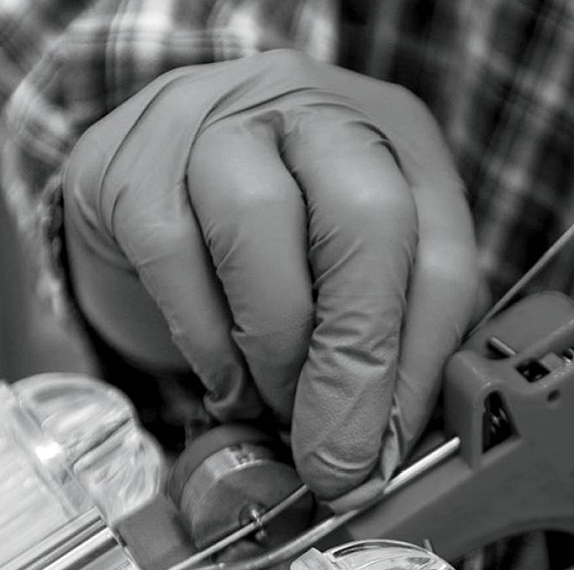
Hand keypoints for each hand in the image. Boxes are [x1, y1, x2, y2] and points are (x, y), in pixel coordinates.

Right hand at [62, 49, 481, 507]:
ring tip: (278, 408)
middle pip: (366, 220)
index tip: (395, 450)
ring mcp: (216, 119)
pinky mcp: (132, 161)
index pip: (442, 249)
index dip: (424, 363)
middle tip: (338, 456)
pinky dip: (206, 342)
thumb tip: (385, 454)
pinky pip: (174, 255)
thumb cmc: (274, 244)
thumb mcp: (350, 276)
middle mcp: (314, 108)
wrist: (148, 180)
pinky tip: (225, 382)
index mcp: (399, 139)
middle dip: (357, 360)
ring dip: (277, 348)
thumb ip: (384, 346)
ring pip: (261, 224)